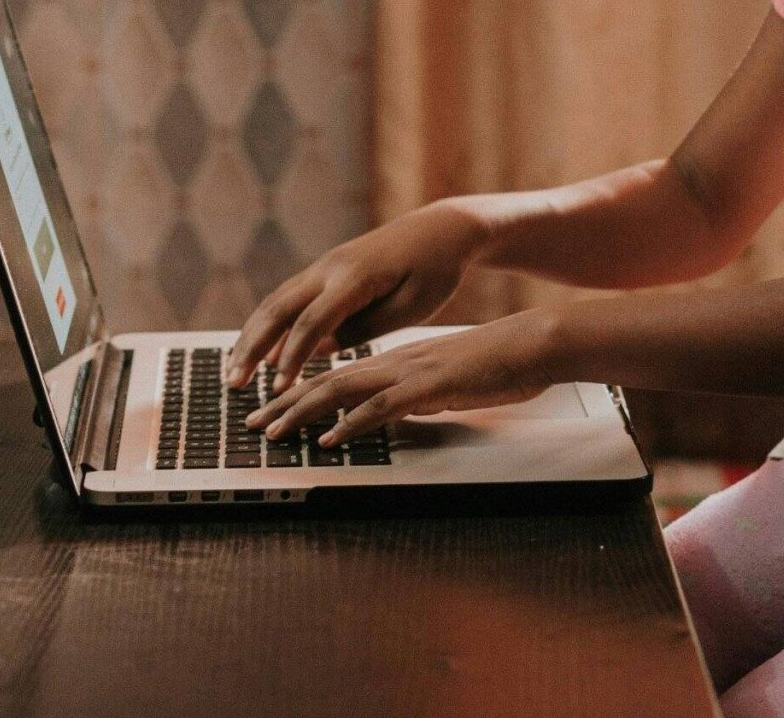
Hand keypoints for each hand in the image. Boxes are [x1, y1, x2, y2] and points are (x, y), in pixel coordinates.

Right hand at [225, 204, 488, 387]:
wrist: (445, 228)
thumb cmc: (437, 271)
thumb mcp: (411, 307)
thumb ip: (364, 329)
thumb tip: (319, 349)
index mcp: (356, 277)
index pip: (312, 322)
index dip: (292, 358)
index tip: (277, 390)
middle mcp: (332, 266)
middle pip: (279, 308)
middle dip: (252, 347)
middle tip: (233, 385)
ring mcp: (326, 265)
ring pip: (277, 301)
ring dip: (252, 336)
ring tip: (234, 372)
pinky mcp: (327, 269)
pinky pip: (290, 298)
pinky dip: (269, 324)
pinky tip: (258, 350)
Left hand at [245, 311, 562, 444]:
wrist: (531, 345)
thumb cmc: (496, 364)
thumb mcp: (445, 382)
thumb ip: (416, 395)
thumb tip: (395, 413)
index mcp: (397, 361)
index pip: (337, 376)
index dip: (300, 394)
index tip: (271, 412)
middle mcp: (395, 362)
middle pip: (327, 381)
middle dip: (284, 404)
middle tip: (252, 425)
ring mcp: (410, 372)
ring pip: (343, 390)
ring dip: (303, 412)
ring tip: (275, 433)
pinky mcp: (429, 386)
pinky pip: (381, 407)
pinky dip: (350, 424)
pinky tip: (330, 439)